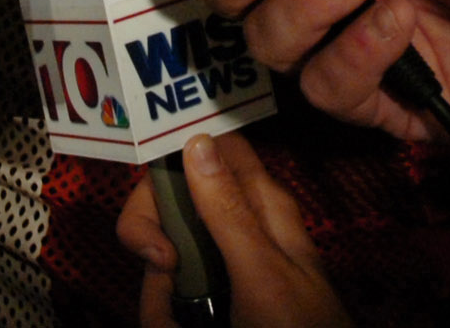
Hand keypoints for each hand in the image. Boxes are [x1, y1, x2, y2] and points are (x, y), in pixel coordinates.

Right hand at [118, 134, 350, 327]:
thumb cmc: (298, 327)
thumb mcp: (261, 271)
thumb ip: (228, 210)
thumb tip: (196, 140)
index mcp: (259, 200)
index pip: (202, 148)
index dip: (168, 169)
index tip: (156, 219)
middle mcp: (239, 220)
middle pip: (169, 205)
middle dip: (151, 242)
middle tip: (167, 279)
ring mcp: (224, 258)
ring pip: (164, 254)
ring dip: (158, 294)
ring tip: (178, 323)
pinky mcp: (215, 291)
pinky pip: (171, 293)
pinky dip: (166, 314)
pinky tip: (178, 326)